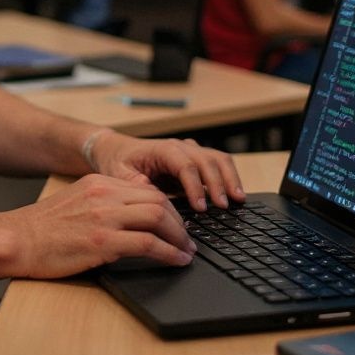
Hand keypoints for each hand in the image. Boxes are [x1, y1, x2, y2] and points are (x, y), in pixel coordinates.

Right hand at [3, 173, 195, 278]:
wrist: (16, 240)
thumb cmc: (42, 229)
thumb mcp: (76, 202)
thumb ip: (103, 203)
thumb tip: (132, 218)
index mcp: (99, 183)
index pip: (148, 190)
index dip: (170, 208)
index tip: (178, 223)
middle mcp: (105, 195)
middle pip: (159, 201)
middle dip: (180, 222)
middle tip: (188, 240)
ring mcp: (105, 217)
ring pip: (159, 218)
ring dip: (179, 237)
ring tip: (187, 252)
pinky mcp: (103, 241)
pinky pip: (148, 244)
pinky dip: (169, 253)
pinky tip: (176, 261)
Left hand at [89, 132, 246, 211]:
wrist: (116, 150)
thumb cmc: (118, 162)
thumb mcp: (119, 174)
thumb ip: (134, 185)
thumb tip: (151, 196)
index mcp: (162, 149)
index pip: (185, 166)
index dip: (195, 186)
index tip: (201, 207)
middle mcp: (180, 146)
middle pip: (208, 160)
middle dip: (218, 183)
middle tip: (224, 206)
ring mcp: (190, 150)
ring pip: (218, 158)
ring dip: (230, 178)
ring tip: (238, 199)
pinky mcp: (195, 159)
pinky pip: (218, 163)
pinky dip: (229, 177)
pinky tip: (236, 194)